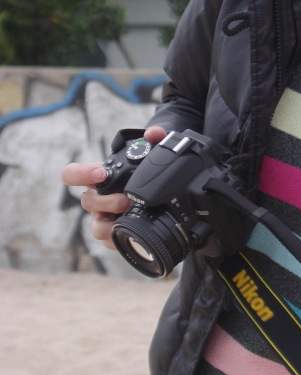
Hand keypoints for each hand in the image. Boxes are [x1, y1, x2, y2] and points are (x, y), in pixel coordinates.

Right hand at [62, 126, 167, 248]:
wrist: (155, 195)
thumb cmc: (142, 173)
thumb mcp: (150, 154)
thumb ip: (154, 139)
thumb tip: (154, 133)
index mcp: (99, 177)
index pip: (73, 174)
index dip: (81, 174)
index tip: (100, 174)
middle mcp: (97, 198)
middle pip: (87, 201)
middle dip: (106, 201)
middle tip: (126, 199)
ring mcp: (102, 217)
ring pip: (96, 225)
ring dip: (111, 223)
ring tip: (130, 218)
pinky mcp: (112, 234)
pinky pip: (108, 241)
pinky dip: (119, 239)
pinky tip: (132, 234)